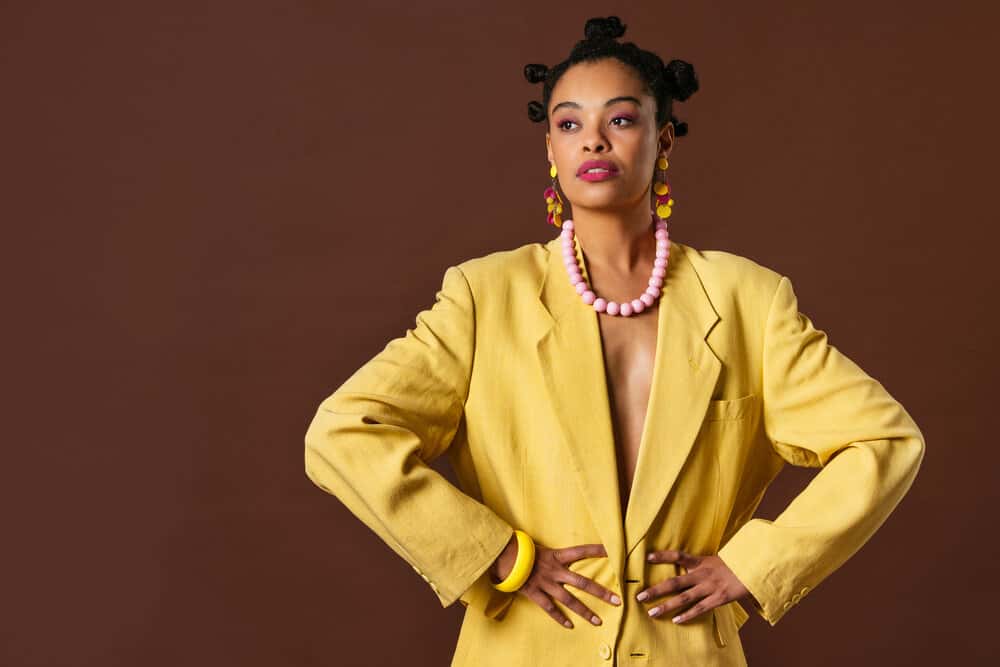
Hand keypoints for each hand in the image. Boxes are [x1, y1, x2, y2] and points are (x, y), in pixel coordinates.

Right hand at [490, 538, 621, 628]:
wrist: (501, 557)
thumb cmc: (520, 550)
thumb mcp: (539, 546)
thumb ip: (552, 552)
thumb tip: (561, 551)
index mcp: (557, 556)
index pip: (581, 551)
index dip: (597, 551)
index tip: (614, 551)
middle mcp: (555, 571)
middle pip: (582, 583)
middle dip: (601, 592)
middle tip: (617, 600)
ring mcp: (546, 584)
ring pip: (570, 600)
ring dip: (585, 611)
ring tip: (598, 621)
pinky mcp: (535, 594)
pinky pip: (550, 608)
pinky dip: (559, 618)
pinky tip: (569, 626)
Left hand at [636, 549, 749, 623]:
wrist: (755, 569)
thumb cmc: (733, 565)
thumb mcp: (714, 560)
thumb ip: (698, 564)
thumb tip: (683, 566)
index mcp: (701, 562)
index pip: (678, 556)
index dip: (663, 556)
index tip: (648, 557)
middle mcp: (702, 574)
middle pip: (674, 582)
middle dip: (656, 590)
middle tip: (640, 596)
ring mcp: (710, 587)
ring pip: (684, 598)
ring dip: (667, 606)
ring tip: (652, 612)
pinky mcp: (718, 598)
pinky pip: (700, 608)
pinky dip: (688, 615)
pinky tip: (676, 620)